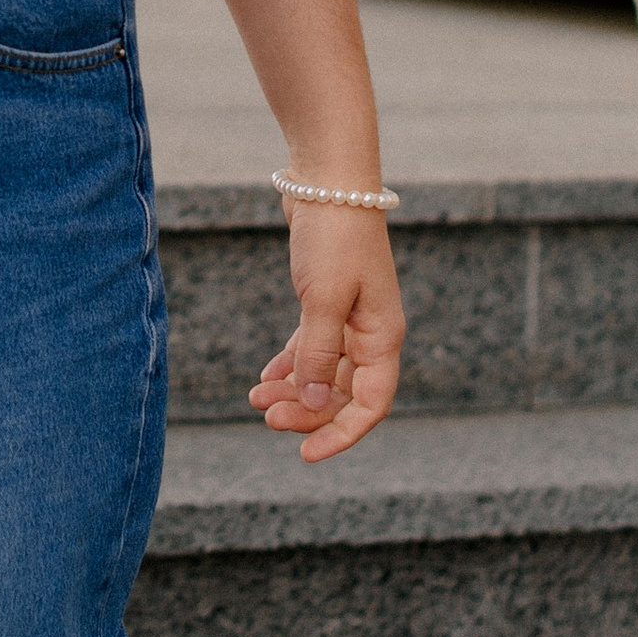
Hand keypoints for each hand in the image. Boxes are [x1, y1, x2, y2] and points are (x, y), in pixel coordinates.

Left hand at [249, 203, 402, 461]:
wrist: (328, 181)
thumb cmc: (334, 237)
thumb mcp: (323, 300)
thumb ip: (317, 355)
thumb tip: (311, 404)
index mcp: (383, 337)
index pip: (371, 404)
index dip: (341, 434)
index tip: (306, 455)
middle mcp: (371, 333)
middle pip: (342, 393)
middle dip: (305, 411)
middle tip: (263, 416)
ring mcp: (350, 317)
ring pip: (323, 372)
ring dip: (292, 390)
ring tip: (254, 399)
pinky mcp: (327, 301)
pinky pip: (312, 348)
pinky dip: (291, 364)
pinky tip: (266, 377)